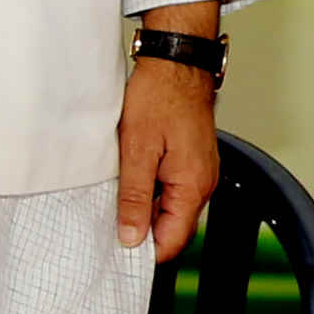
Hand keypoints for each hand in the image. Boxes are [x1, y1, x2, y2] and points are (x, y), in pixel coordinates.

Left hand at [117, 38, 220, 258]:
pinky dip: (153, 191)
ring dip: (146, 208)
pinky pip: (175, 189)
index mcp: (192, 186)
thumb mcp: (137, 150)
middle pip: (174, 228)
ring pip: (173, 208)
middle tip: (109, 220)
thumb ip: (134, 198)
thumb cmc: (160, 97)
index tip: (116, 249)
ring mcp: (201, 171)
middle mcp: (204, 183)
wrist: (177, 62)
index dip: (143, 251)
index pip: (172, 241)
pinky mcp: (194, 160)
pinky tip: (133, 177)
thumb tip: (131, 236)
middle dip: (143, 230)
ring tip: (119, 193)